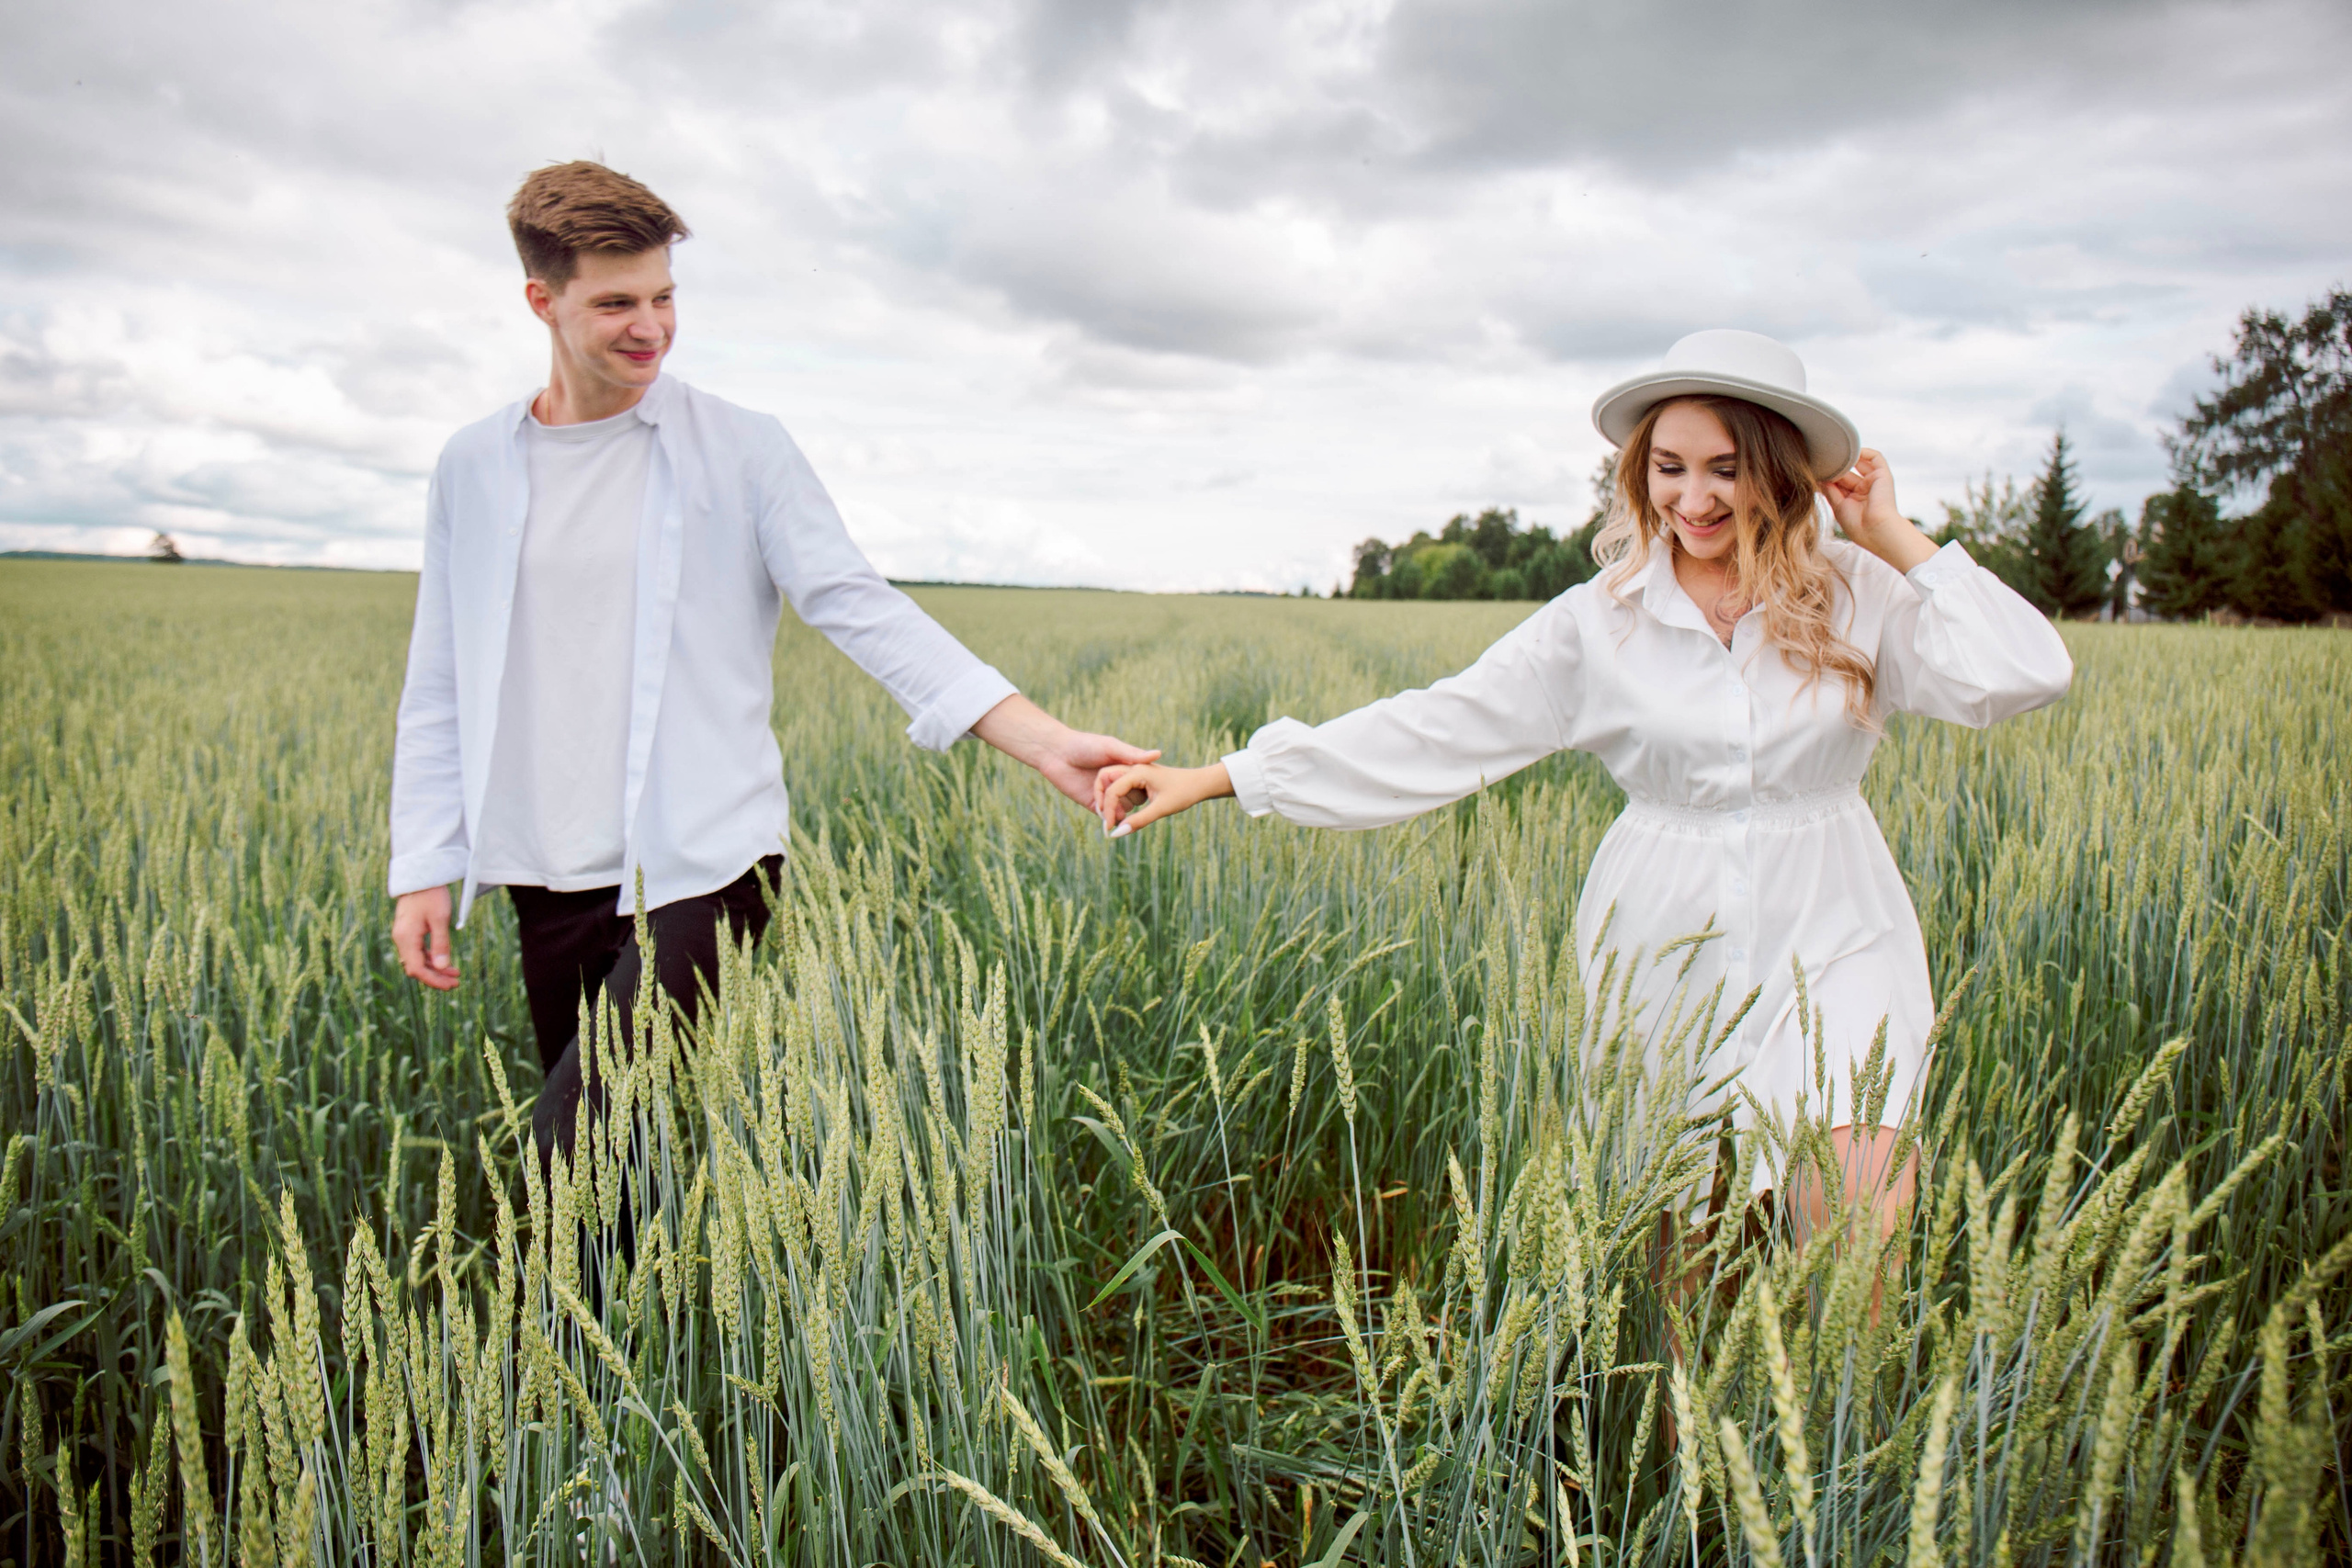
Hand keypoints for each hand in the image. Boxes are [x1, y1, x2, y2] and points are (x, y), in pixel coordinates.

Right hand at [393, 886, 461, 989]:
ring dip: (435, 968)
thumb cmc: (431, 895)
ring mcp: (403, 935)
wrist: (421, 876)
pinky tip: (445, 962)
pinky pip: (418, 951)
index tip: (450, 985)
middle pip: (416, 967)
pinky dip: (431, 958)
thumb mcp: (440, 919)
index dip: (433, 980)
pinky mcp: (409, 931)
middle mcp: (401, 939)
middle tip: (455, 983)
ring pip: (417, 960)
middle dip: (435, 977)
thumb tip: (442, 967)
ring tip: (455, 974)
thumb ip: (441, 944)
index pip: (417, 969)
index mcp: (406, 938)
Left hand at [972, 693, 1160, 809]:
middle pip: (1136, 798)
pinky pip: (1106, 816)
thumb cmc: (1084, 744)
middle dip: (1134, 800)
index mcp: (1125, 768)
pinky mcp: (1092, 804)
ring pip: (1123, 809)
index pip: (1143, 782)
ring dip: (1123, 812)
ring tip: (1121, 813)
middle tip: (1132, 800)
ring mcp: (1106, 794)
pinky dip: (1110, 818)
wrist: (1056, 753)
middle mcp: (1118, 782)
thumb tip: (1158, 754)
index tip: (1149, 789)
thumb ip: (1133, 753)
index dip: (1146, 787)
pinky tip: (1111, 818)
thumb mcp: (1111, 747)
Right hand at [1094, 762, 1234, 836]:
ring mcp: (1136, 772)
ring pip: (1113, 785)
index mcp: (1137, 771)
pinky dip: (1119, 801)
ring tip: (1116, 822)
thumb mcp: (1161, 809)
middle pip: (1107, 783)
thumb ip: (1138, 821)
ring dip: (1111, 802)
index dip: (1107, 811)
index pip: (1112, 791)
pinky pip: (1122, 788)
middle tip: (1107, 824)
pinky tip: (1123, 816)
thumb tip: (1116, 834)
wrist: (1200, 784)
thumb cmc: (1184, 793)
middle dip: (1104, 804)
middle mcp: (1133, 768)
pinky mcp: (1140, 778)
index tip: (1108, 830)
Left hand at [1820, 449, 1936, 572]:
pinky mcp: (1883, 475)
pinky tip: (1850, 451)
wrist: (1876, 530)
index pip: (1838, 484)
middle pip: (1846, 474)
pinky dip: (1864, 452)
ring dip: (1846, 461)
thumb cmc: (1857, 524)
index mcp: (1854, 500)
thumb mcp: (1838, 506)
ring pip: (1858, 464)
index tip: (1814, 474)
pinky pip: (1875, 457)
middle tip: (1821, 465)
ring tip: (1833, 458)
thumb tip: (1819, 477)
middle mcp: (1865, 490)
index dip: (1827, 479)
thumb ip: (1830, 490)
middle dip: (1834, 470)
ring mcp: (1874, 482)